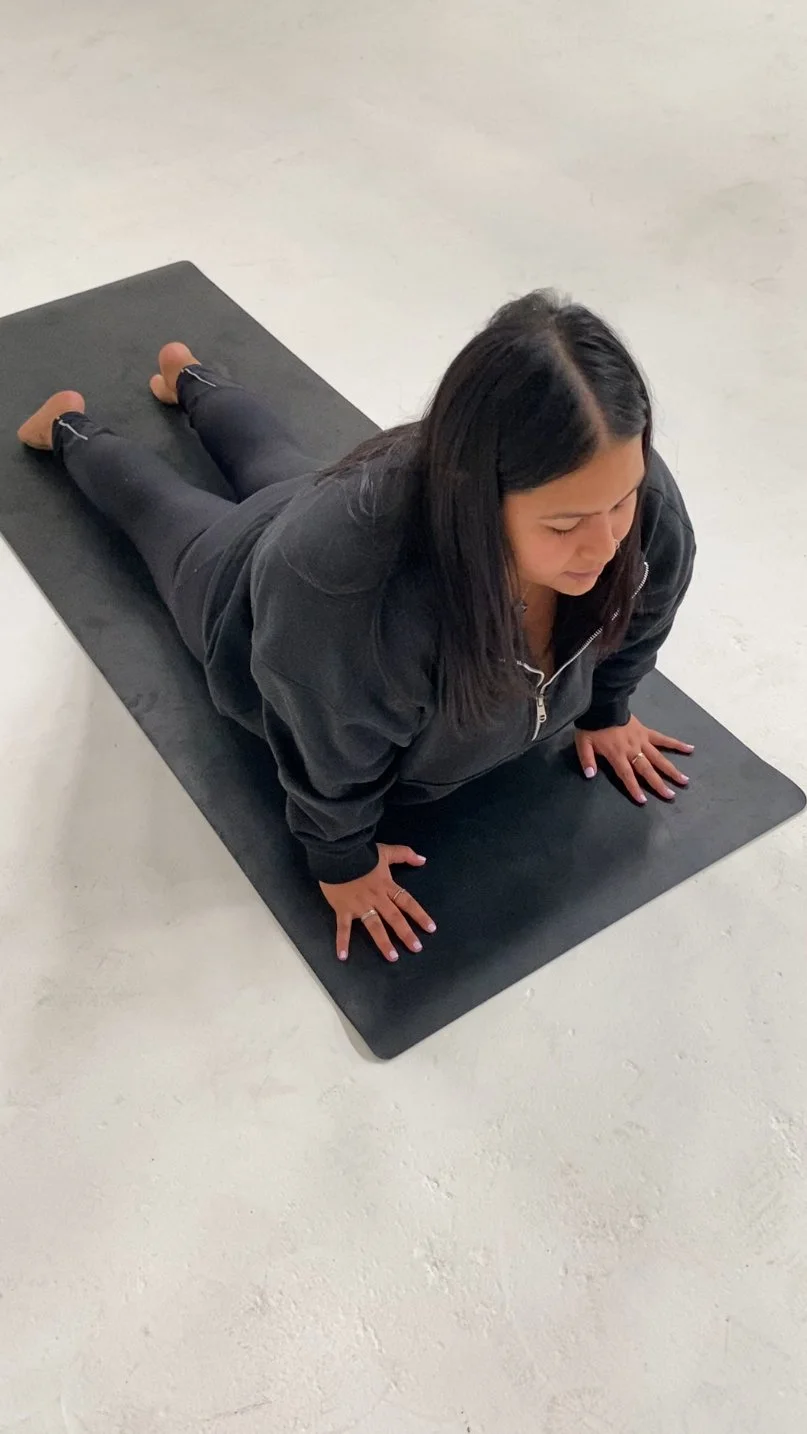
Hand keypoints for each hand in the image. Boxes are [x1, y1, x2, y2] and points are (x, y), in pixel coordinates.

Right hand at [320, 844, 436, 963]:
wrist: (337, 852)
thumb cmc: (361, 853)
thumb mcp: (386, 851)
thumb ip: (405, 854)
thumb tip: (423, 860)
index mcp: (387, 886)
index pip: (407, 902)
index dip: (420, 915)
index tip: (431, 928)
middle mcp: (376, 898)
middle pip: (394, 918)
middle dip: (406, 933)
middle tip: (416, 948)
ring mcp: (360, 905)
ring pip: (374, 926)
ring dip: (383, 942)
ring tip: (392, 957)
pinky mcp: (343, 909)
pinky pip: (343, 928)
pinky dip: (342, 942)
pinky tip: (342, 956)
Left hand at [575, 715, 693, 803]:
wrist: (603, 704)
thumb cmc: (593, 725)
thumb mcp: (583, 743)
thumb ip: (587, 759)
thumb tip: (590, 775)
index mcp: (617, 754)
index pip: (627, 774)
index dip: (634, 788)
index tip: (643, 801)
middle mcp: (632, 750)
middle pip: (647, 769)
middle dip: (658, 783)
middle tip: (670, 796)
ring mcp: (642, 741)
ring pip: (659, 757)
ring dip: (671, 770)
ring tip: (684, 780)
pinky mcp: (647, 732)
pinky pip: (663, 739)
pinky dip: (676, 744)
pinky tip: (690, 748)